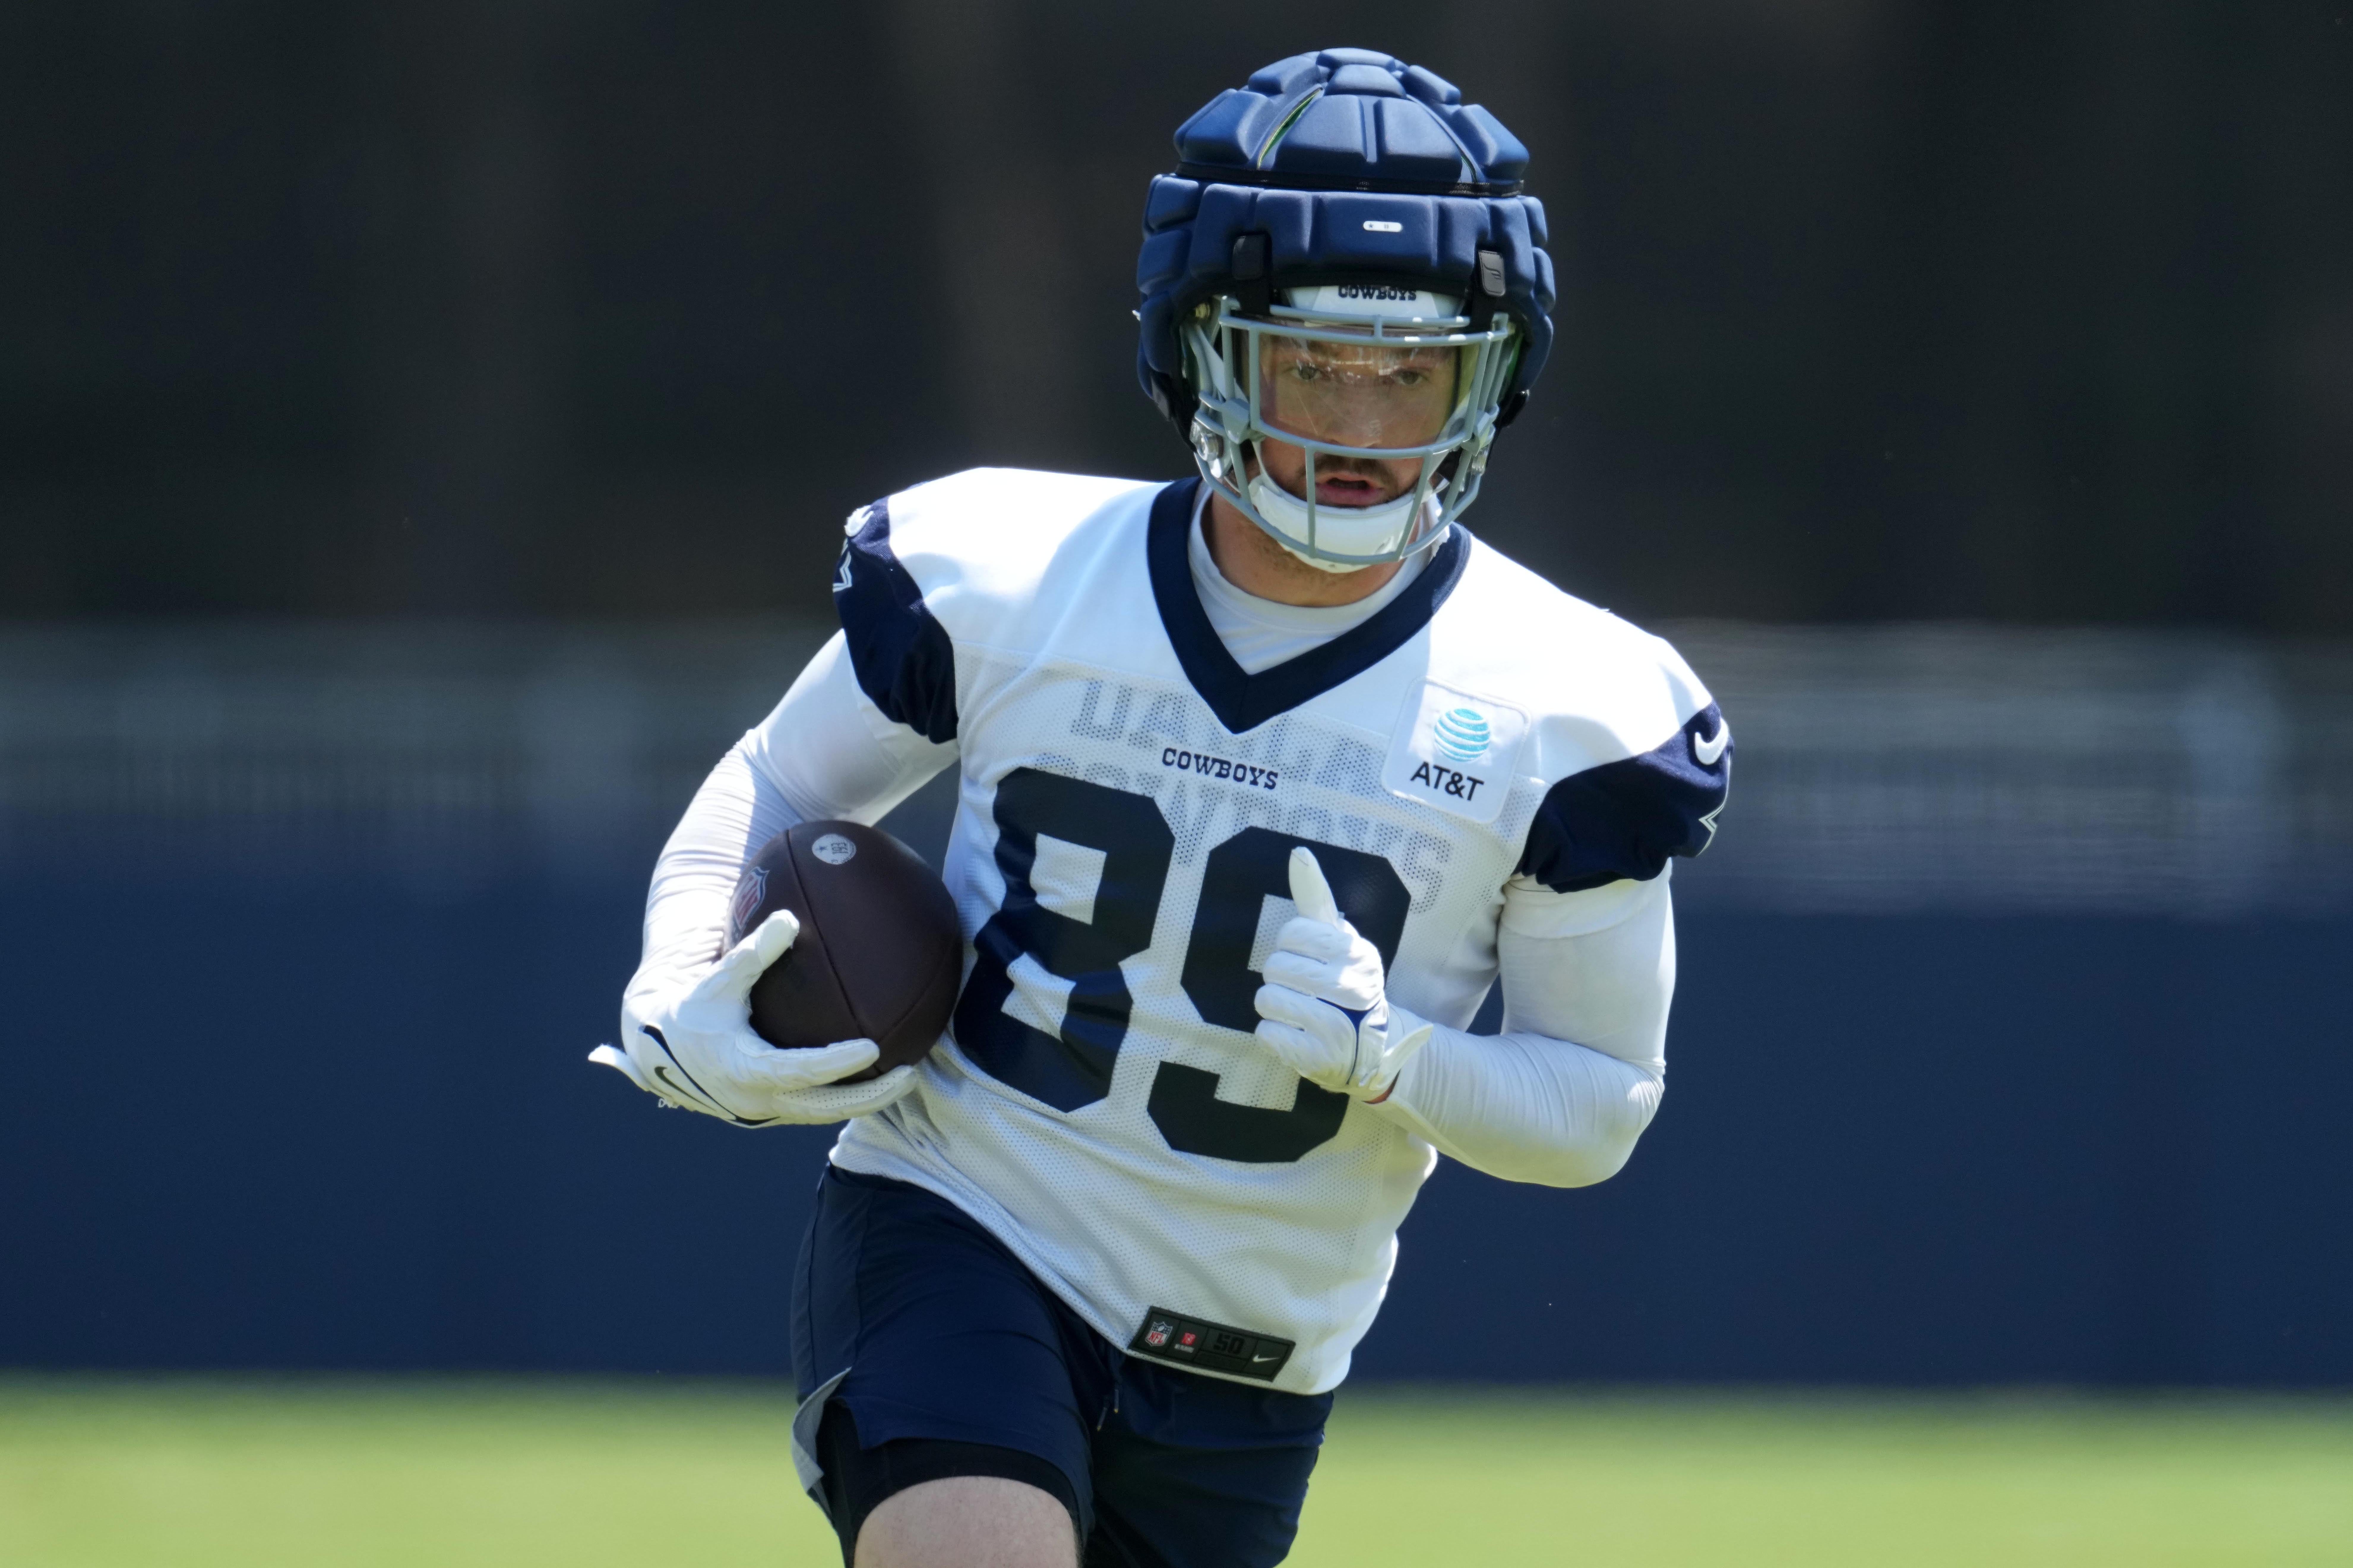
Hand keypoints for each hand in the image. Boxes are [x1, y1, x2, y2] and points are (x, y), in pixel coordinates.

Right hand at [591, 909, 916, 1125]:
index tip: (872, 1048)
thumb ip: (753, 954)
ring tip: (904, 1077)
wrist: (658, 1051)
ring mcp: (764, 1110)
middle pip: (824, 1106)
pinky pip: (814, 1107)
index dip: (836, 1063)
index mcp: (744, 1069)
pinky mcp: (769, 1111)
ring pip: (823, 1112)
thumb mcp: (717, 981)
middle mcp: (757, 1099)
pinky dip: (843, 1097)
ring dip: (864, 1100)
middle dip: (870, 1095)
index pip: (799, 1071)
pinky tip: (873, 1078)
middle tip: (911, 1073)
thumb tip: (788, 918)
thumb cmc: (692, 1009)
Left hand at [1252, 847, 1432, 1101]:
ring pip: (1266, 999)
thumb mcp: (1341, 941)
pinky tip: (1297, 1035)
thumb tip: (1299, 853)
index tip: (1311, 959)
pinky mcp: (1318, 1059)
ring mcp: (1337, 1027)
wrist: (1374, 1050)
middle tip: (1305, 991)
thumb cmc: (1347, 984)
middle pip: (1275, 967)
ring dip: (1276, 1007)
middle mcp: (1352, 988)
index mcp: (1356, 953)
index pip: (1293, 933)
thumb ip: (1317, 899)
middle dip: (1281, 978)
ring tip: (1301, 1014)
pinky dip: (1274, 1036)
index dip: (1292, 946)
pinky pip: (1266, 1034)